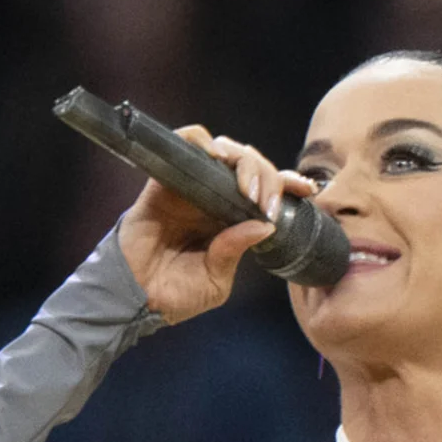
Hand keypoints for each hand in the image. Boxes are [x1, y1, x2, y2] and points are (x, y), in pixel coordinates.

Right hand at [117, 126, 316, 323]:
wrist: (134, 299)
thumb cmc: (174, 294)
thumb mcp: (215, 280)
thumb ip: (235, 250)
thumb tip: (265, 224)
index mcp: (232, 220)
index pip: (266, 192)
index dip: (287, 185)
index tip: (307, 189)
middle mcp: (214, 199)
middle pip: (250, 166)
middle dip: (268, 176)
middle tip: (266, 201)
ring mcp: (190, 187)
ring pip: (223, 151)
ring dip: (242, 160)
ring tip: (247, 187)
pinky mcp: (163, 182)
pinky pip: (183, 145)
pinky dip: (200, 142)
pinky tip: (216, 158)